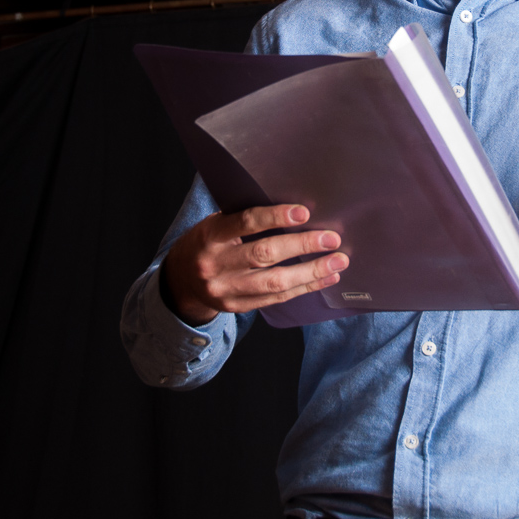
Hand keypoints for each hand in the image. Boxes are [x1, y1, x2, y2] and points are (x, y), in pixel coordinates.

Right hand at [162, 204, 348, 325]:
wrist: (180, 280)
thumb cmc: (206, 242)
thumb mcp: (214, 224)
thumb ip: (243, 219)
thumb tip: (293, 210)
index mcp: (209, 236)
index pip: (244, 223)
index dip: (275, 217)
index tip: (303, 213)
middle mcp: (216, 265)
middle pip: (264, 255)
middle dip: (302, 246)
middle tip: (331, 238)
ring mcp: (226, 290)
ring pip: (274, 283)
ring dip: (311, 272)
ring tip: (338, 262)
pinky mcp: (237, 307)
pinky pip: (276, 299)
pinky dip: (304, 287)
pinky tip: (326, 278)